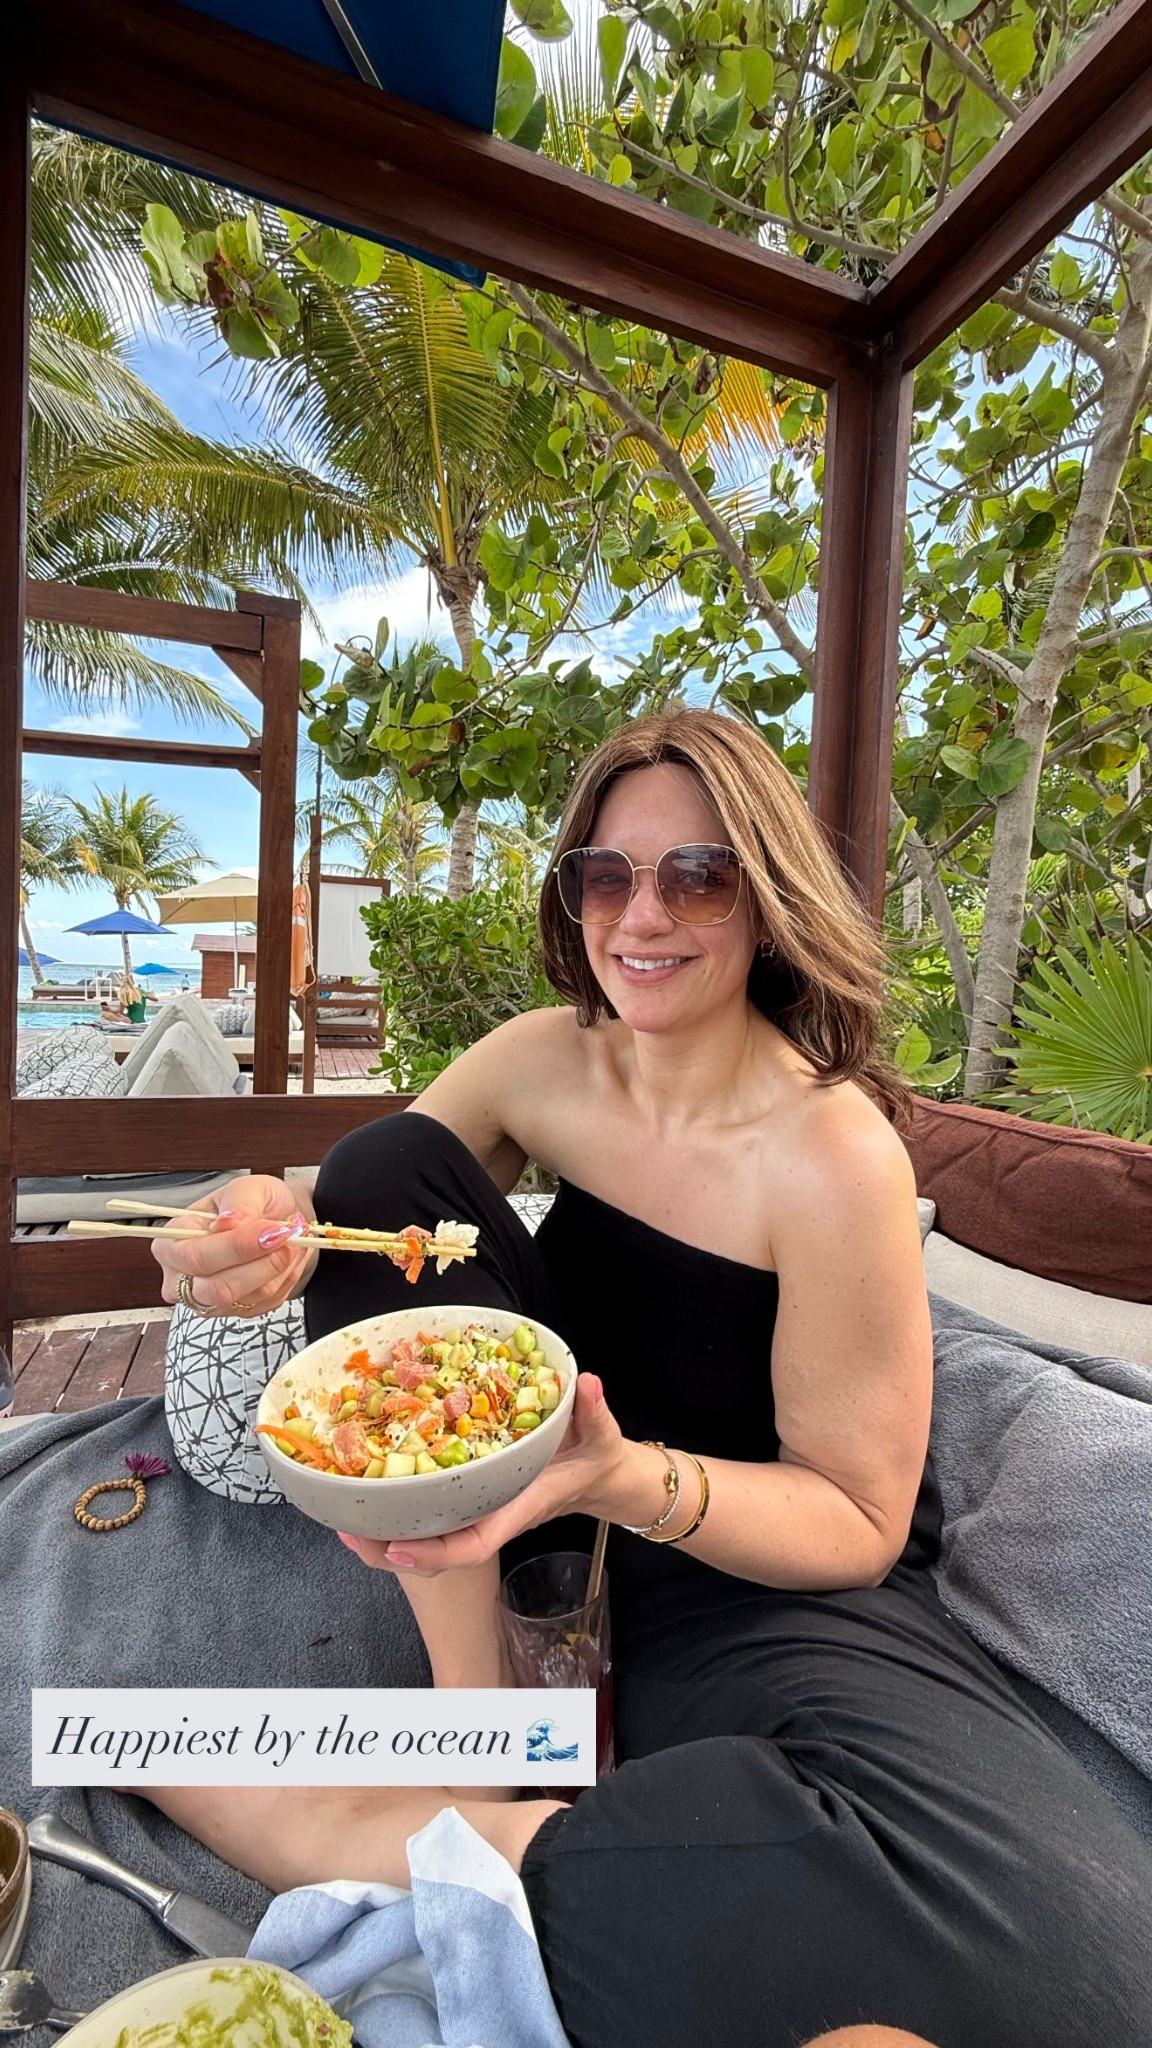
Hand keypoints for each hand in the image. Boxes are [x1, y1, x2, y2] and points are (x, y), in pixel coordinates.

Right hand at [152, 1173, 317, 1315]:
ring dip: (282, 1266)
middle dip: (264, 1263)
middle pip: (218, 1288)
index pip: (194, 1257)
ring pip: (249, 1297)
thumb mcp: (245, 1187)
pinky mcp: (237, 1311)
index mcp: (172, 1242)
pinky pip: (268, 1302)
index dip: (235, 1248)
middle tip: (290, 1235)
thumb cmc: (252, 1202)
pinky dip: (288, 1276)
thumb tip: (229, 1223)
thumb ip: (238, 1204)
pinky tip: (290, 1255)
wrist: (275, 1220)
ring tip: (295, 1237)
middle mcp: (183, 1277)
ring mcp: (208, 1299)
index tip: (272, 1232)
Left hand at [339, 1373, 627, 1576]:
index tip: (397, 1549)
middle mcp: (496, 1511)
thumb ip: (594, 1410)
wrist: (602, 1479)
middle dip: (396, 1545)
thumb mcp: (601, 1436)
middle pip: (441, 1547)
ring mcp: (485, 1507)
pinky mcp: (479, 1496)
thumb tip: (588, 1383)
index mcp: (520, 1504)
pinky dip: (409, 1504)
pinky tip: (380, 1487)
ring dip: (393, 1528)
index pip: (476, 1540)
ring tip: (349, 1514)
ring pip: (435, 1532)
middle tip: (350, 1531)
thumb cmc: (599, 1461)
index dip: (436, 1551)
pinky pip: (440, 1510)